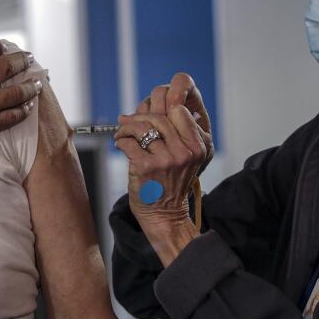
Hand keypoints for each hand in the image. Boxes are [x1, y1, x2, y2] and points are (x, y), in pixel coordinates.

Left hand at [114, 106, 207, 265]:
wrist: (165, 215)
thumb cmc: (171, 183)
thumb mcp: (184, 158)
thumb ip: (176, 132)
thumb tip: (155, 104)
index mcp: (197, 147)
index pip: (179, 111)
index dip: (162, 107)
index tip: (149, 112)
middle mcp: (184, 152)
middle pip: (158, 117)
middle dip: (139, 116)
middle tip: (128, 121)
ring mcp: (165, 160)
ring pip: (142, 127)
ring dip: (127, 127)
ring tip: (122, 132)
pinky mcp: (145, 167)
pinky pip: (129, 142)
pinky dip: (121, 140)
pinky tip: (121, 144)